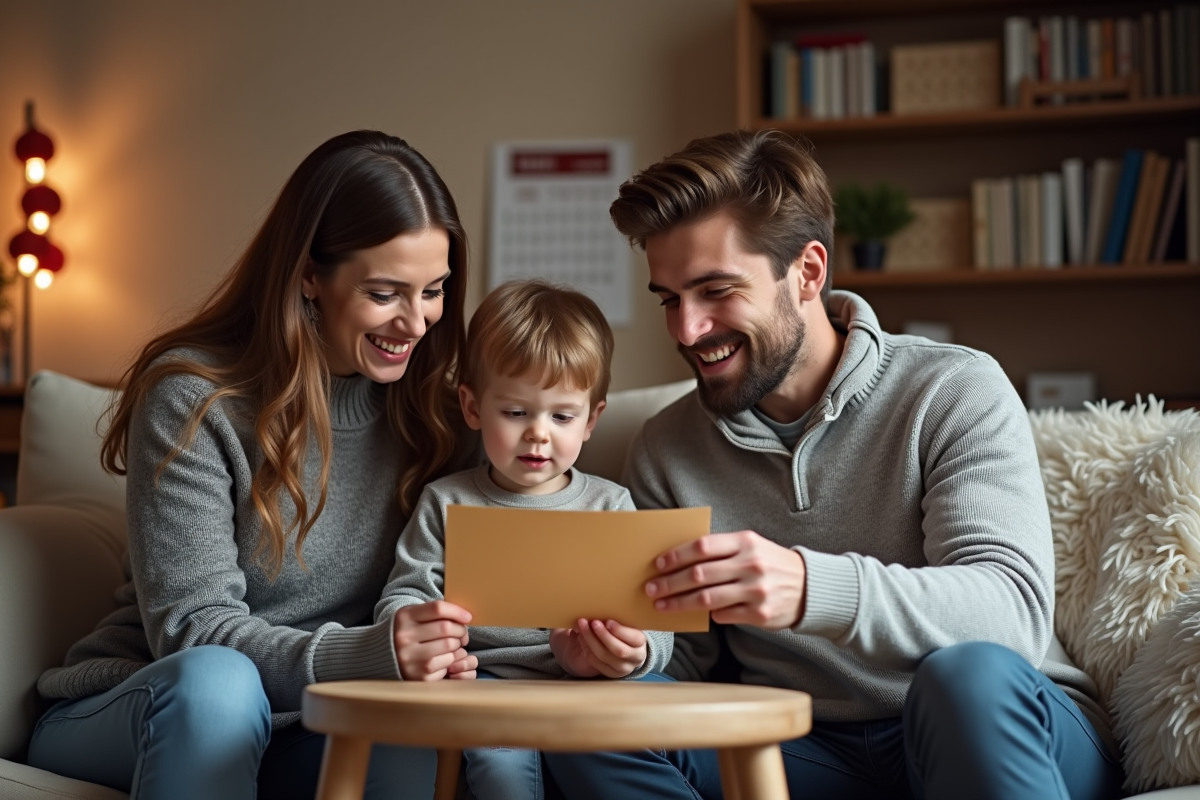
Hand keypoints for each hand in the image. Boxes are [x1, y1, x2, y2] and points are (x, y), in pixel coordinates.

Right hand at [392, 600, 477, 680]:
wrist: (382, 657)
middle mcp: (404, 638)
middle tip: (462, 633)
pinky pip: (447, 664)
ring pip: (450, 646)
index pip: (438, 609)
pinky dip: (450, 660)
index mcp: (404, 618)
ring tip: (452, 645)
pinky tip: (443, 657)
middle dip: (461, 630)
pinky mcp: (418, 676)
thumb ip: (434, 612)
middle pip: (446, 628)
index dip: (457, 611)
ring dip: (457, 645)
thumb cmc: (405, 632)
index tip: (467, 617)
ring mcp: (411, 658)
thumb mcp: (412, 616)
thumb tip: (465, 617)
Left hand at [550, 619, 647, 677]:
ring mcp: (623, 668)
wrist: (621, 647)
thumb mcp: (624, 622)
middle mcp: (635, 657)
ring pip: (605, 656)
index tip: (608, 621)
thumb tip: (601, 604)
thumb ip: (617, 617)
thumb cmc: (621, 629)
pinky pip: (596, 663)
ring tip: (582, 626)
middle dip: (603, 635)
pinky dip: (587, 649)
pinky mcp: (611, 673)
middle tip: (592, 622)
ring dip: (591, 640)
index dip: (620, 630)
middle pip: (619, 650)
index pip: (634, 638)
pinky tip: (581, 638)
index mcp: (640, 642)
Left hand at [644, 531, 806, 628]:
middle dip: (670, 582)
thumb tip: (680, 558)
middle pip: (699, 574)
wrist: (809, 587)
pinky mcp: (759, 614)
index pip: (702, 547)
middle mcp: (751, 565)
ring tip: (661, 605)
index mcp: (746, 542)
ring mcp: (756, 591)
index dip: (676, 556)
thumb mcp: (751, 546)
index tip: (658, 564)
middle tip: (650, 588)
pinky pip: (723, 615)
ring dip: (679, 602)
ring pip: (706, 598)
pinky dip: (707, 614)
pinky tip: (695, 613)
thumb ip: (722, 549)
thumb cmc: (770, 563)